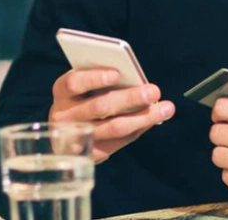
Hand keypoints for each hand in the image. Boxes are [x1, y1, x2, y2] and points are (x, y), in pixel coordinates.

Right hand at [49, 68, 175, 163]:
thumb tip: (134, 78)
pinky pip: (118, 142)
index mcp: (62, 90)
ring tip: (166, 108)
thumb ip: (100, 79)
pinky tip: (152, 120)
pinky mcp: (89, 155)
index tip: (117, 73)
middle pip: (99, 106)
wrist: (64, 132)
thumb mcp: (83, 84)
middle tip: (153, 91)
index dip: (95, 78)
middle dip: (129, 98)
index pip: (75, 82)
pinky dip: (137, 130)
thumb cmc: (82, 97)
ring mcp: (76, 138)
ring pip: (113, 128)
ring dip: (143, 117)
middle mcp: (64, 115)